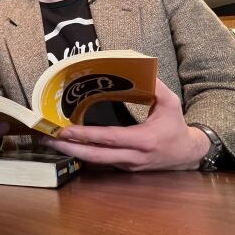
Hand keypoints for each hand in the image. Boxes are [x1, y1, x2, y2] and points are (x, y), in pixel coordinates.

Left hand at [40, 78, 210, 170]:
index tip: (65, 129)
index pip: (109, 138)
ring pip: (95, 162)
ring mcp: (127, 165)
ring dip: (71, 152)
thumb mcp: (170, 103)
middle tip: (46, 138)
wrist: (188, 154)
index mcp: (143, 140)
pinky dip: (82, 154)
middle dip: (68, 148)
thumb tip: (141, 66)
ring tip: (49, 141)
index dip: (86, 135)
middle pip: (95, 156)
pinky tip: (66, 145)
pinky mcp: (124, 169)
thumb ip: (155, 85)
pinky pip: (100, 162)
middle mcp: (133, 156)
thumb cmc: (176, 126)